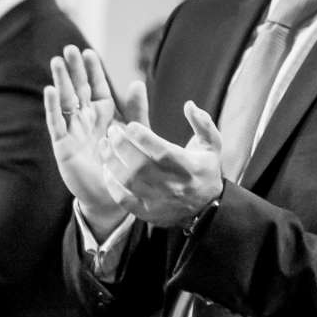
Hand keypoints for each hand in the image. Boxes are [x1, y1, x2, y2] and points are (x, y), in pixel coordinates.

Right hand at [44, 47, 139, 237]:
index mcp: (102, 113)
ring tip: (56, 61)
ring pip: (65, 100)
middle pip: (78, 88)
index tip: (89, 52)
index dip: (92, 70)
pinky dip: (52, 106)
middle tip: (69, 49)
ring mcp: (72, 130)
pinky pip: (56, 122)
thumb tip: (136, 82)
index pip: (96, 86)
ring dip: (60, 81)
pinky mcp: (63, 145)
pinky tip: (49, 90)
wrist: (113, 195)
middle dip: (73, 69)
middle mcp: (85, 118)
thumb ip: (136, 110)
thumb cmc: (123, 164)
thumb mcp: (134, 134)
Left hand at [100, 106, 224, 229]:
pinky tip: (106, 168)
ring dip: (112, 161)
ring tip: (104, 145)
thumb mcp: (211, 145)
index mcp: (189, 167)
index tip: (130, 125)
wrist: (207, 208)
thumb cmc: (205, 170)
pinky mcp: (147, 212)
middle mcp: (174, 185)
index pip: (163, 152)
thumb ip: (203, 123)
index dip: (144, 137)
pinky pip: (123, 199)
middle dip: (121, 145)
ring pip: (129, 181)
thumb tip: (189, 105)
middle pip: (141, 166)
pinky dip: (111, 183)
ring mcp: (159, 201)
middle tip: (112, 131)